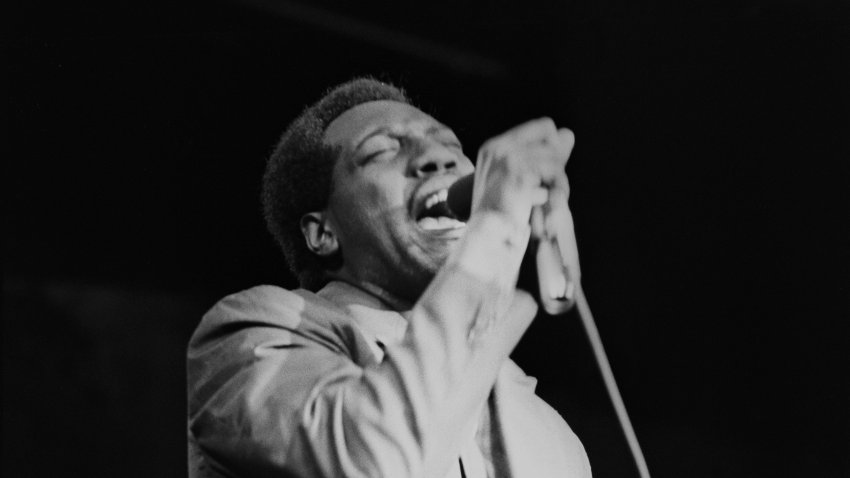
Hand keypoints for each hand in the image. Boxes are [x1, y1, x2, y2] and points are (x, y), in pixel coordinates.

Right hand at [471, 118, 579, 305]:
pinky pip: (555, 172)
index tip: (547, 174)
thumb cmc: (504, 218)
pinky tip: (542, 205)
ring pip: (555, 158)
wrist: (488, 241)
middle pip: (553, 134)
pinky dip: (555, 191)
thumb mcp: (521, 181)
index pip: (543, 126)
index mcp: (495, 147)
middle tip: (551, 187)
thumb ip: (544, 156)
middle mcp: (499, 147)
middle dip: (558, 160)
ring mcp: (507, 159)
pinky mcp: (519, 174)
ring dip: (558, 182)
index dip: (554, 148)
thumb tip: (569, 134)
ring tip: (546, 202)